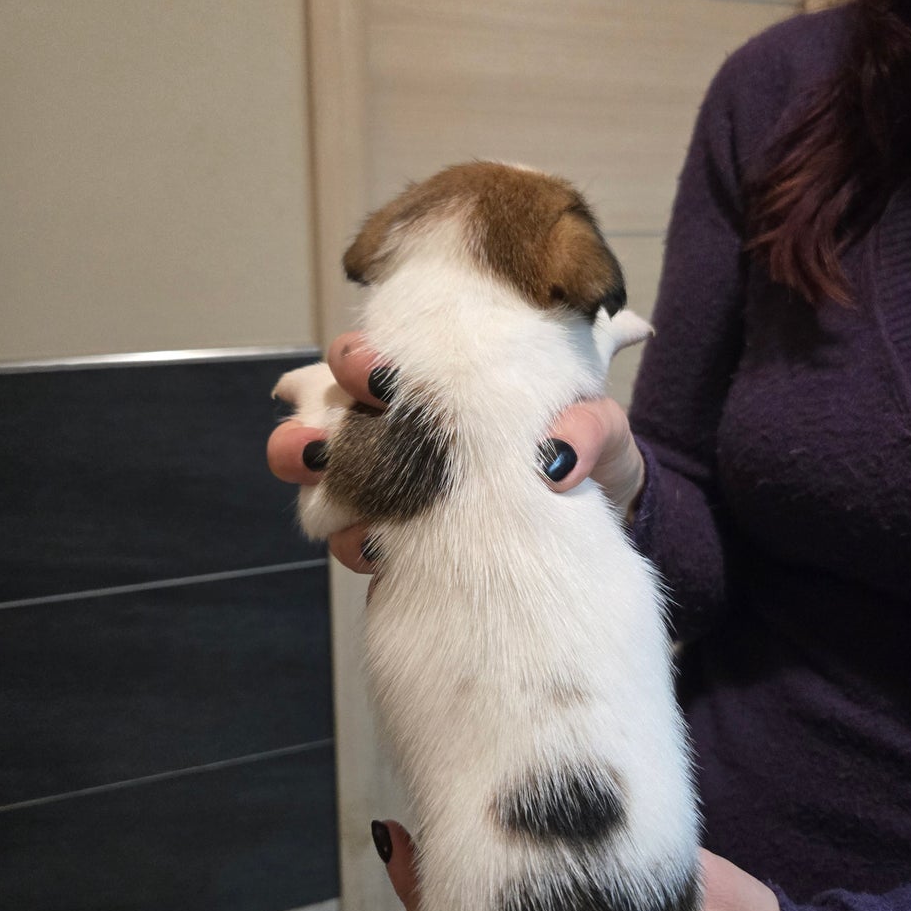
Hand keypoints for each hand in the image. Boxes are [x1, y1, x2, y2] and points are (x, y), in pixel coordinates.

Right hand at [268, 332, 648, 572]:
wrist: (598, 524)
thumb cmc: (589, 454)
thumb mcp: (602, 430)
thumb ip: (587, 427)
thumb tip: (558, 458)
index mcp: (441, 383)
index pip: (379, 360)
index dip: (359, 362)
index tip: (374, 373)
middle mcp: (405, 427)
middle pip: (326, 413)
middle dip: (309, 425)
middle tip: (321, 444)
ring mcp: (395, 483)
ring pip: (323, 475)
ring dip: (310, 482)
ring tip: (321, 496)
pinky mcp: (398, 540)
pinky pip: (351, 536)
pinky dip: (350, 540)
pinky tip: (373, 550)